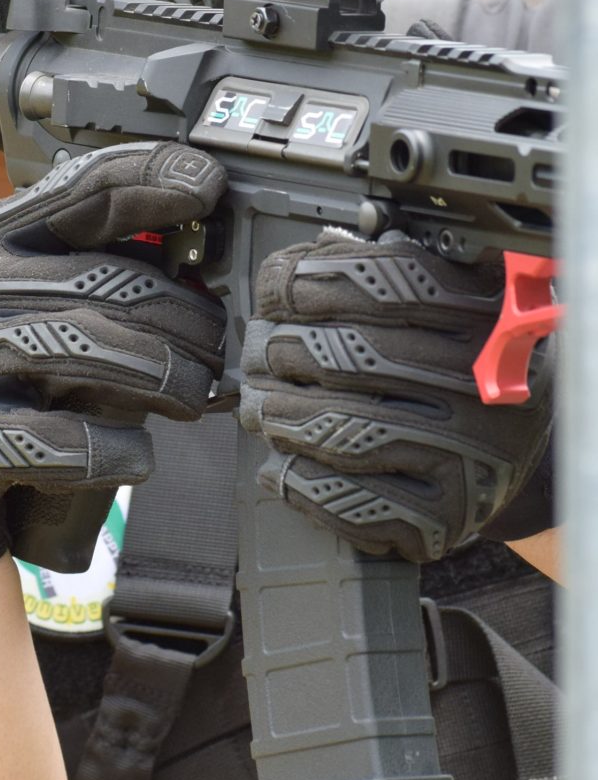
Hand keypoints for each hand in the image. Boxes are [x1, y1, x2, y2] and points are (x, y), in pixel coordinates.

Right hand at [0, 142, 226, 569]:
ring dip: (167, 377)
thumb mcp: (21, 274)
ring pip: (94, 350)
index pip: (84, 188)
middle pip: (112, 285)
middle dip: (188, 318)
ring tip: (193, 394)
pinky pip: (56, 440)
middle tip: (216, 344)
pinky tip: (139, 453)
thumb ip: (93, 257)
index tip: (210, 185)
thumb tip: (202, 259)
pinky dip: (111, 450)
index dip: (152, 177)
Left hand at [237, 229, 553, 563]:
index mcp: (484, 318)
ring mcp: (464, 457)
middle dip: (282, 352)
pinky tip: (282, 465)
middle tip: (258, 355)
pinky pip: (347, 501)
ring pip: (338, 431)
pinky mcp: (442, 517)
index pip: (386, 282)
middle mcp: (483, 386)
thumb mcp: (446, 304)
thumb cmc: (464, 370)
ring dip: (279, 417)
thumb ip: (380, 274)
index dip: (313, 280)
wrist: (521, 459)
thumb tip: (301, 262)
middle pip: (349, 356)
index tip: (276, 288)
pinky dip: (299, 481)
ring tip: (261, 408)